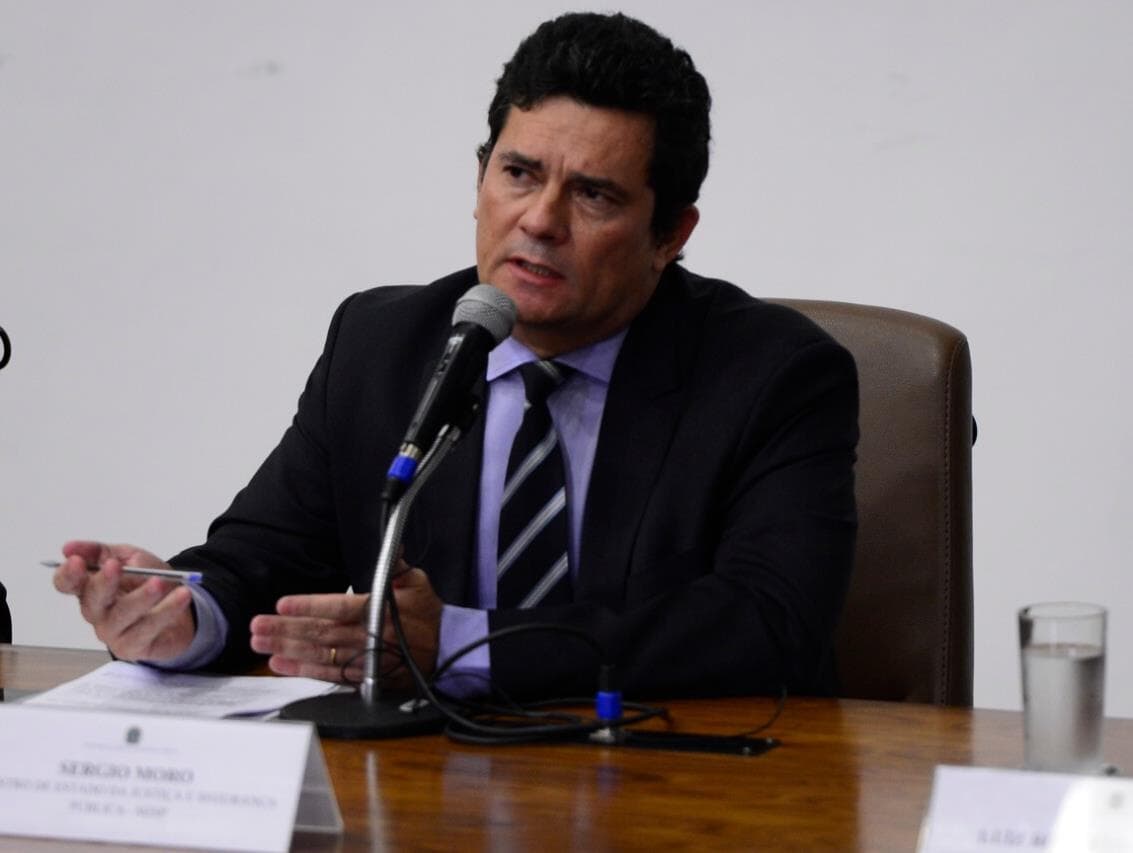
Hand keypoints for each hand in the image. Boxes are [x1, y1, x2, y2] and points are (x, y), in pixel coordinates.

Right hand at [52, 540, 194, 662]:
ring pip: (122, 615)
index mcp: (90, 588)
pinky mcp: (133, 647)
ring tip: (160, 583)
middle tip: (115, 566)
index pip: (66, 584)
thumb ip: (100, 551)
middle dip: (103, 582)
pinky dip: (167, 610)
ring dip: (141, 598)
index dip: (67, 574)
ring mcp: (113, 633)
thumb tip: (70, 547)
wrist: (182, 610)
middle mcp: (97, 613)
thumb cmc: (149, 582)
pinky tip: (181, 596)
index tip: (75, 560)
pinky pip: (148, 629)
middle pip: (91, 600)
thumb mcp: (128, 558)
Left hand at [249, 561, 442, 688]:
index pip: (339, 607)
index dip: (310, 605)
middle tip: (257, 627)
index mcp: (380, 610)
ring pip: (320, 655)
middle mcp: (369, 636)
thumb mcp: (418, 582)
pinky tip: (281, 665)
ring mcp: (365, 660)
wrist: (447, 650)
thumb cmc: (429, 613)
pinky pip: (330, 675)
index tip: (282, 603)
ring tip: (261, 644)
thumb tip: (394, 546)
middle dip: (286, 629)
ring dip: (288, 650)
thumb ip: (398, 566)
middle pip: (321, 633)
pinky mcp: (364, 678)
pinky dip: (304, 671)